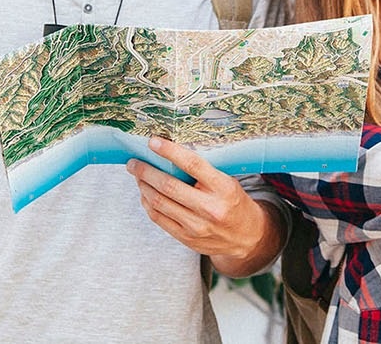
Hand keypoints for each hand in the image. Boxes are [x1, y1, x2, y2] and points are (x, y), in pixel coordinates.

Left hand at [127, 137, 274, 267]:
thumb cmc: (234, 203)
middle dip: (146, 171)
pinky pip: (158, 218)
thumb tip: (170, 155)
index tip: (153, 142)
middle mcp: (210, 208)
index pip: (193, 165)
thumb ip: (204, 173)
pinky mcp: (186, 238)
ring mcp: (196, 226)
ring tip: (137, 175)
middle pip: (168, 186)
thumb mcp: (229, 182)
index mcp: (224, 188)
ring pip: (158, 202)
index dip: (170, 151)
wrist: (246, 237)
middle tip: (134, 162)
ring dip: (143, 186)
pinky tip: (145, 193)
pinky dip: (147, 203)